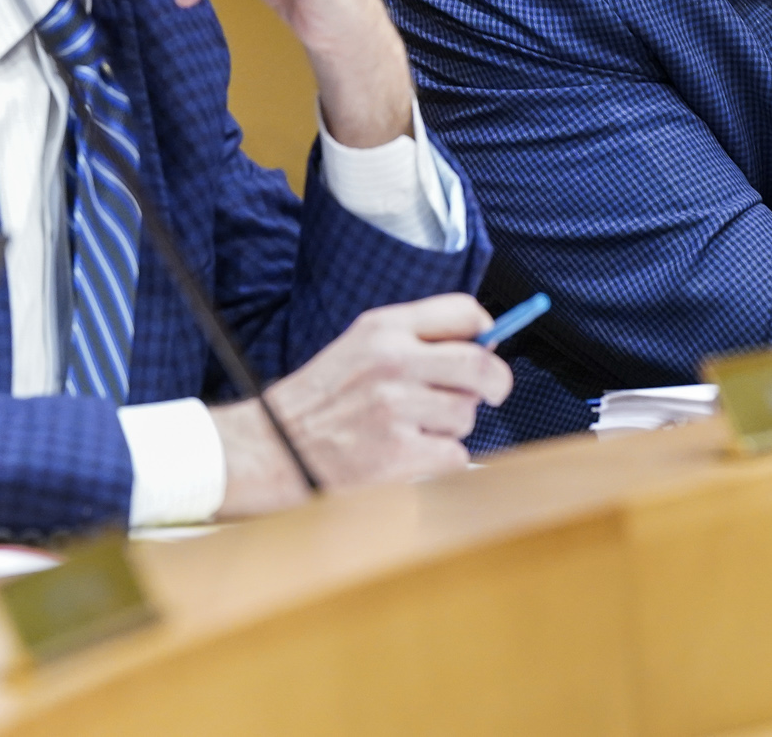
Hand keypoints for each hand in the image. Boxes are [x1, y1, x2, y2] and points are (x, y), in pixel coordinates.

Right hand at [211, 295, 513, 516]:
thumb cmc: (322, 400)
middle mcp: (391, 361)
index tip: (488, 346)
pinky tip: (409, 453)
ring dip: (452, 426)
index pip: (463, 311)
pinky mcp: (398, 452)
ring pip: (467, 414)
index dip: (487, 330)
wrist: (276, 446)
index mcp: (383, 328)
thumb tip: (482, 344)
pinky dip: (440, 460)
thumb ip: (414, 340)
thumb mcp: (360, 347)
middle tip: (490, 393)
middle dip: (495, 383)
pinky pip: (454, 454)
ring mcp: (395, 407)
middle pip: (481, 364)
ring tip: (415, 426)